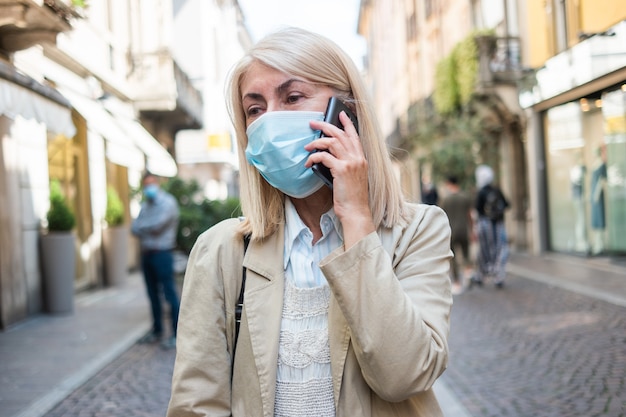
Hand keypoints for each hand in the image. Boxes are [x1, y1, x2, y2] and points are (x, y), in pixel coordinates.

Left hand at [305, 111, 374, 247]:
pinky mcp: (341, 169)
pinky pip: (323, 156)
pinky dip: (313, 157)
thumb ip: (345, 165)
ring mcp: (350, 163)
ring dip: (316, 142)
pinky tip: (308, 162)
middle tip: (313, 123)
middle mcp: (358, 158)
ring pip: (331, 142)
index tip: (341, 114)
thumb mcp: (352, 178)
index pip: (355, 136)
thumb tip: (328, 155)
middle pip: (340, 134)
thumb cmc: (352, 198)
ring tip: (307, 146)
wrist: (356, 211)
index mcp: (361, 159)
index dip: (347, 123)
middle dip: (325, 126)